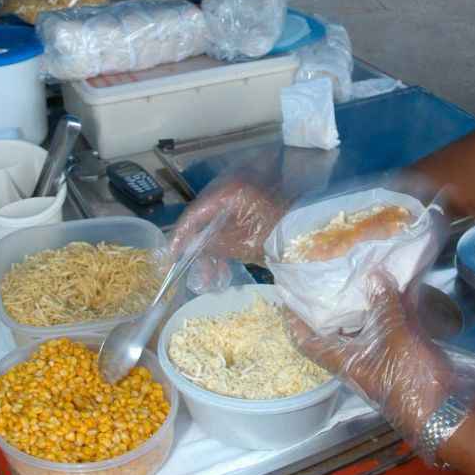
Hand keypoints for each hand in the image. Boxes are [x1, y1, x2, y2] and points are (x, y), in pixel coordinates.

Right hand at [169, 173, 284, 288]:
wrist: (304, 237)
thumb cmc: (272, 236)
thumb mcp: (238, 244)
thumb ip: (210, 243)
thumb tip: (188, 247)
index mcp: (229, 194)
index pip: (195, 213)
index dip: (181, 235)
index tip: (170, 254)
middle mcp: (232, 194)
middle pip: (204, 221)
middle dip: (197, 250)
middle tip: (190, 272)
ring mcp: (241, 203)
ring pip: (216, 229)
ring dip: (211, 254)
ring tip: (210, 280)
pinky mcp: (248, 214)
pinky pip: (228, 230)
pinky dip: (224, 250)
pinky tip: (222, 272)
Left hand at [286, 273, 448, 445]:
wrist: (444, 409)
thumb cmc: (408, 377)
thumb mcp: (394, 337)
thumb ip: (384, 304)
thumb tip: (373, 273)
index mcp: (344, 359)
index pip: (308, 342)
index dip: (293, 323)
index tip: (284, 298)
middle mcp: (357, 356)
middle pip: (336, 328)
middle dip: (331, 303)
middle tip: (328, 272)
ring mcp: (380, 354)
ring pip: (365, 323)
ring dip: (364, 300)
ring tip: (360, 269)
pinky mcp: (403, 351)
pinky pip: (391, 323)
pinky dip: (393, 304)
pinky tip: (398, 281)